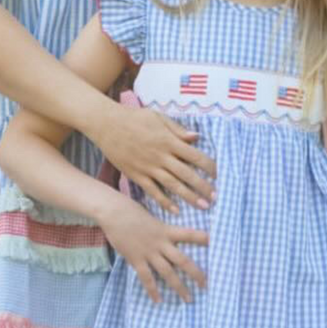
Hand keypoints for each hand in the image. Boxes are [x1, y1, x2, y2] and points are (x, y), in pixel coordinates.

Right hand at [94, 103, 215, 211]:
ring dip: (189, 197)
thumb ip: (177, 129)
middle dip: (203, 186)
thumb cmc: (134, 117)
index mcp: (168, 140)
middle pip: (187, 174)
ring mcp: (148, 167)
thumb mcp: (157, 117)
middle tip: (216, 198)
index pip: (195, 156)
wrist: (106, 125)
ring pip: (173, 185)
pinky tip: (176, 210)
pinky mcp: (137, 175)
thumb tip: (196, 137)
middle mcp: (161, 156)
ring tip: (203, 206)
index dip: (209, 167)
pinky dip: (165, 201)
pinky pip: (153, 191)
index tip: (220, 175)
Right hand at [96, 191, 207, 304]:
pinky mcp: (136, 259)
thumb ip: (161, 230)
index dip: (203, 239)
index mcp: (167, 230)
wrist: (113, 212)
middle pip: (183, 260)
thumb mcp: (151, 218)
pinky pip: (147, 278)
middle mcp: (161, 243)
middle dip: (196, 274)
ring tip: (188, 299)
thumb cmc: (131, 211)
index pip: (189, 234)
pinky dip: (153, 290)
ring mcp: (149, 252)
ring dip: (179, 287)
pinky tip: (159, 300)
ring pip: (168, 273)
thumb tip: (167, 237)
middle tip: (206, 285)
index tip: (217, 244)